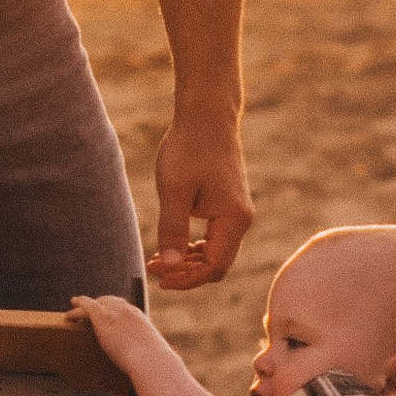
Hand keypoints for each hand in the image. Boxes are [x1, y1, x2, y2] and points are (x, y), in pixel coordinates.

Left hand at [72, 291, 173, 385]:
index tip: (108, 314)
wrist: (149, 360)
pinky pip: (86, 307)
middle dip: (98, 304)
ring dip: (84, 306)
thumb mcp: (150, 354)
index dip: (113, 309)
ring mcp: (114, 312)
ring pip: (95, 303)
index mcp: (138, 316)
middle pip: (108, 301)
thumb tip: (150, 365)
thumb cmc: (153, 363)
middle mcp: (126, 310)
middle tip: (89, 311)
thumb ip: (146, 354)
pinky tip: (68, 315)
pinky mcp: (102, 317)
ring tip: (73, 312)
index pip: (123, 307)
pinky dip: (76, 308)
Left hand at [148, 105, 252, 290]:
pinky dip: (194, 246)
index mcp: (234, 219)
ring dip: (188, 261)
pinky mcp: (228, 205)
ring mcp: (237, 212)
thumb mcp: (174, 191)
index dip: (187, 279)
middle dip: (186, 272)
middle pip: (217, 263)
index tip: (159, 278)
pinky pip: (214, 237)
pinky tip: (172, 243)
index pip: (215, 267)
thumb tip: (169, 267)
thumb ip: (172, 230)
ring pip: (215, 252)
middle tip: (153, 268)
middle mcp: (241, 219)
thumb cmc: (189, 149)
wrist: (206, 116)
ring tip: (158, 259)